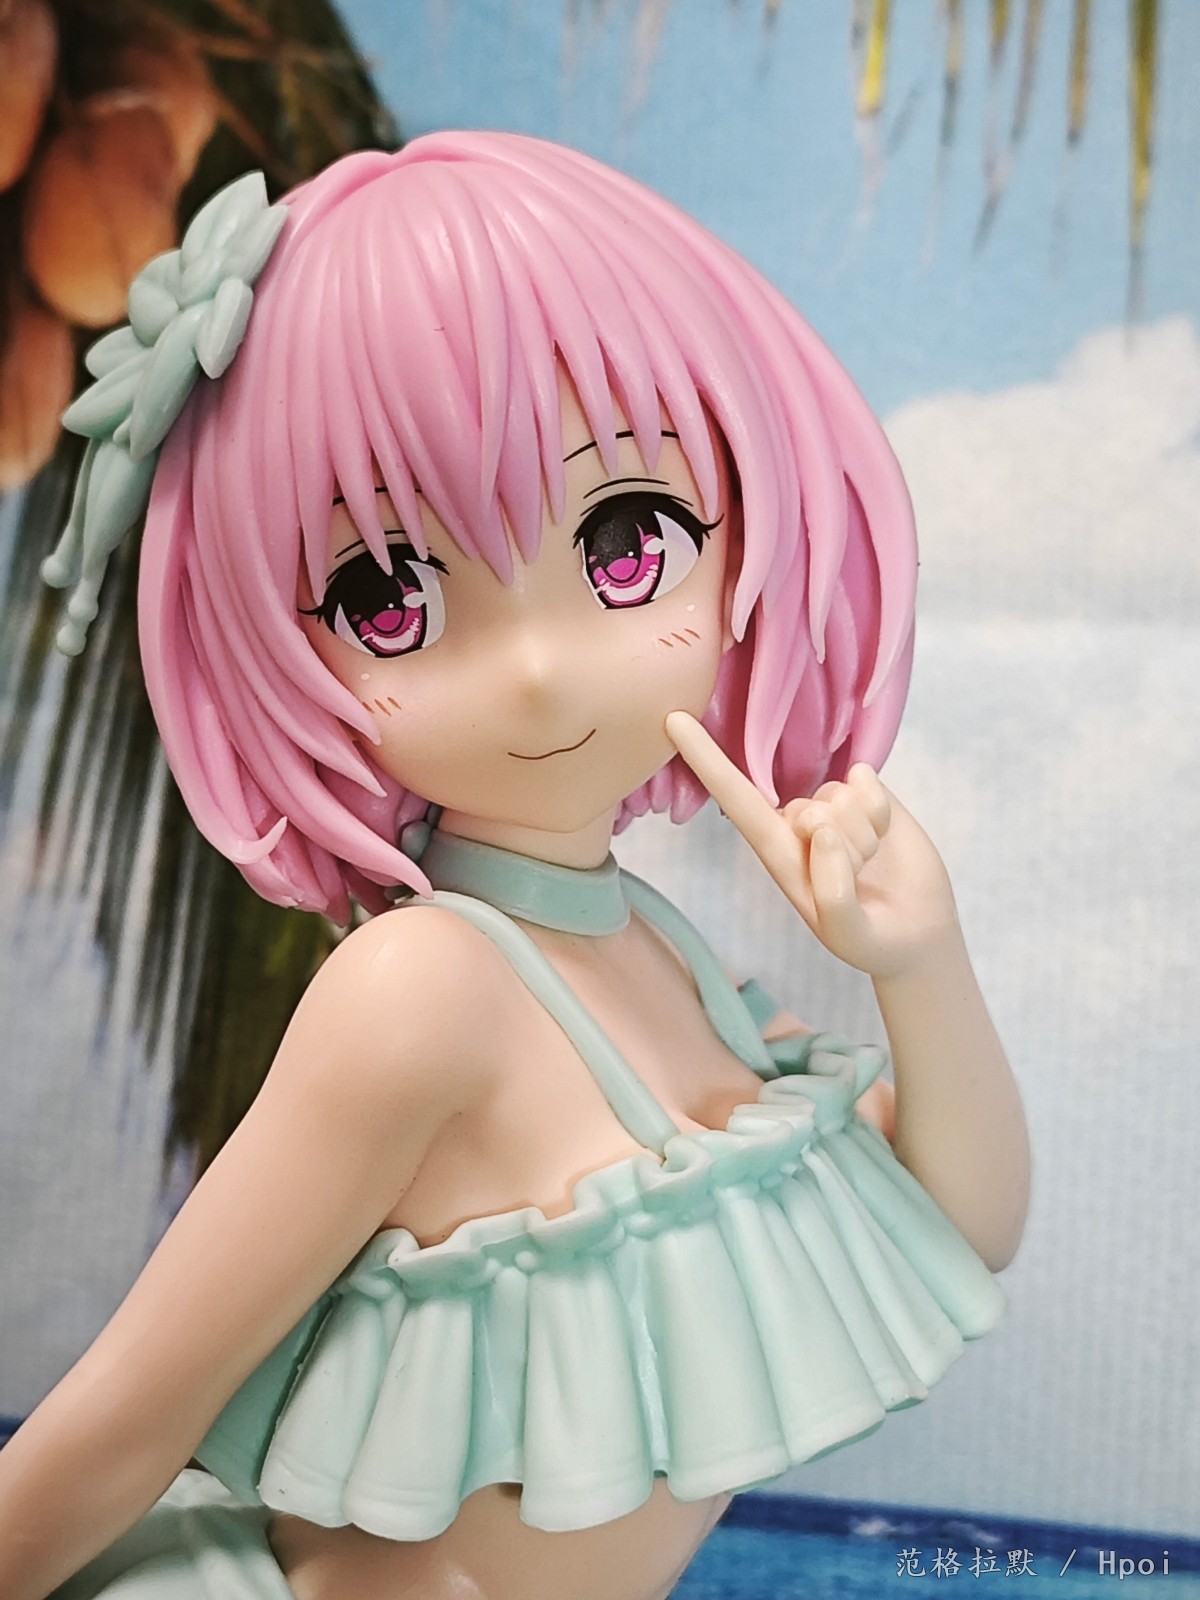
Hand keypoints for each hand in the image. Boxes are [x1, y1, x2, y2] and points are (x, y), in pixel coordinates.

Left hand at [665, 711, 958, 978]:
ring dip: (867, 835)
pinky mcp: (867, 791)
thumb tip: (825, 830)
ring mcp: (832, 803)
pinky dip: (882, 811)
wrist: (918, 930)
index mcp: (776, 852)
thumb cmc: (869, 938)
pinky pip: (867, 780)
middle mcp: (796, 821)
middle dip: (845, 847)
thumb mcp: (847, 932)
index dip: (705, 759)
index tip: (673, 720)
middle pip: (812, 809)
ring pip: (841, 796)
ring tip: (870, 863)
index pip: (734, 798)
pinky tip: (885, 835)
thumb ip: (833, 892)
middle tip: (858, 879)